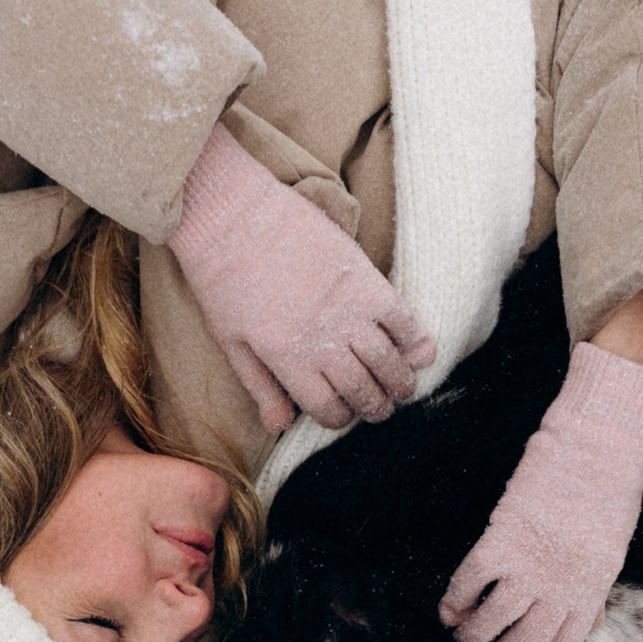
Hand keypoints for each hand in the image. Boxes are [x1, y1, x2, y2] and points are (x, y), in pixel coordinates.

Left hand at [168, 126, 433, 430]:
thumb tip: (281, 425)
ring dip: (401, 382)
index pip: (329, 408)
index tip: (344, 414)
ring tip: (403, 387)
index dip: (340, 418)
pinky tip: (420, 350)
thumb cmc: (222, 279)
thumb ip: (260, 385)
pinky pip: (403, 319)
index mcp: (288, 362)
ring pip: (389, 362)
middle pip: (363, 391)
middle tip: (382, 408)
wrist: (232, 216)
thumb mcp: (231, 341)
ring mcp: (348, 311)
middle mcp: (324, 343)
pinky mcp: (366, 279)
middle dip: (376, 407)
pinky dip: (417, 339)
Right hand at [439, 341, 642, 641]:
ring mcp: (528, 568)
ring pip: (490, 621)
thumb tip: (593, 624)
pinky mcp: (500, 543)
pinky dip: (455, 601)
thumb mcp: (611, 552)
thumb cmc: (608, 496)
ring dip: (470, 638)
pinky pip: (469, 584)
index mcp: (588, 593)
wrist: (595, 451)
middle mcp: (558, 589)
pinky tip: (448, 610)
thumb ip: (595, 591)